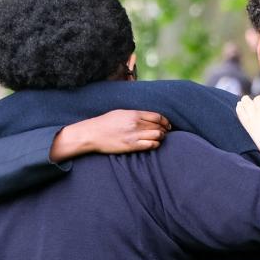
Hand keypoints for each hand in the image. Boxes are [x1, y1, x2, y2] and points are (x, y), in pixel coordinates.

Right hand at [50, 111, 169, 160]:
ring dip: (161, 137)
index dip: (165, 121)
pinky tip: (153, 144)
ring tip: (159, 138)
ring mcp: (134, 135)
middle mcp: (136, 124)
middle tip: (165, 133)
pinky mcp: (132, 146)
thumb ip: (135, 114)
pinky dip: (155, 144)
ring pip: (158, 135)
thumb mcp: (121, 113)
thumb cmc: (105, 123)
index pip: (157, 117)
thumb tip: (148, 117)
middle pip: (159, 126)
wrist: (92, 134)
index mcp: (134, 114)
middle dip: (164, 130)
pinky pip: (151, 145)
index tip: (167, 125)